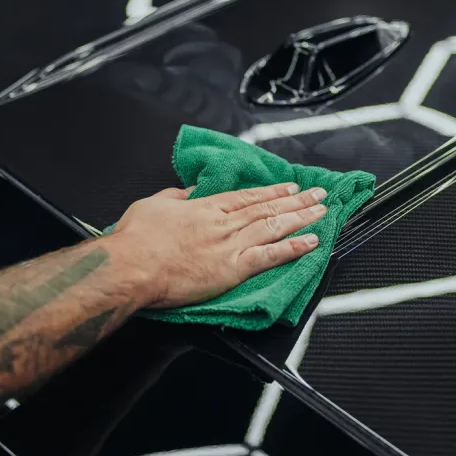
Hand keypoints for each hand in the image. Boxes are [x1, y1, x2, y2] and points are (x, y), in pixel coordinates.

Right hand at [105, 183, 326, 308]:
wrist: (132, 266)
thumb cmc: (137, 239)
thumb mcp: (154, 205)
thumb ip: (176, 197)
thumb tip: (189, 192)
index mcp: (206, 206)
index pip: (247, 196)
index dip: (272, 191)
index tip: (290, 187)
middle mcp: (224, 222)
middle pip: (267, 208)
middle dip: (296, 200)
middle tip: (319, 194)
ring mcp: (231, 244)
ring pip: (274, 226)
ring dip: (301, 217)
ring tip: (322, 212)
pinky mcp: (233, 268)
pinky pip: (270, 256)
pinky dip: (293, 248)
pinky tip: (311, 243)